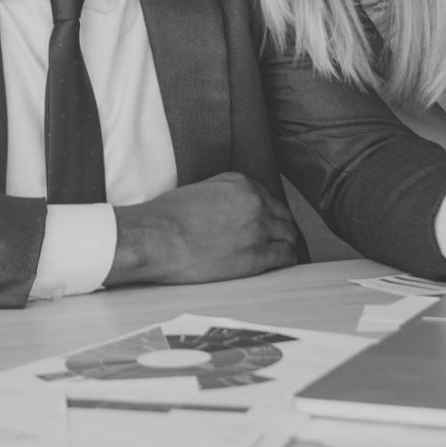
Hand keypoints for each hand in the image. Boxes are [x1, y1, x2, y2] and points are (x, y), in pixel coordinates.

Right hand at [107, 172, 297, 285]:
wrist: (156, 238)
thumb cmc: (166, 217)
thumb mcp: (199, 191)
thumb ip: (223, 195)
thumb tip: (230, 211)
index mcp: (240, 183)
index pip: (267, 197)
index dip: (268, 213)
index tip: (267, 222)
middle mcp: (254, 202)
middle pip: (283, 215)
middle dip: (281, 227)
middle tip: (277, 239)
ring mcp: (258, 228)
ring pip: (289, 235)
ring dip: (286, 243)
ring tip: (282, 252)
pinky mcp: (257, 256)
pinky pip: (285, 257)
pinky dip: (287, 260)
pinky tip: (282, 263)